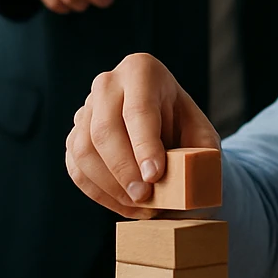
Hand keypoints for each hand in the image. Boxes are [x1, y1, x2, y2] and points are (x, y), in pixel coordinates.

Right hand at [65, 52, 219, 218]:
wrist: (166, 130)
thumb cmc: (185, 130)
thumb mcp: (202, 135)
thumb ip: (201, 153)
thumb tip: (188, 177)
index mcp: (142, 71)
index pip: (138, 110)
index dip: (144, 145)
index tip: (155, 176)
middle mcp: (107, 84)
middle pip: (104, 129)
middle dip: (124, 169)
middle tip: (145, 196)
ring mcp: (85, 109)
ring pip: (84, 149)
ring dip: (110, 185)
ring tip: (139, 206)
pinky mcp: (74, 135)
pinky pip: (76, 166)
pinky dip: (98, 192)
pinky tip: (124, 205)